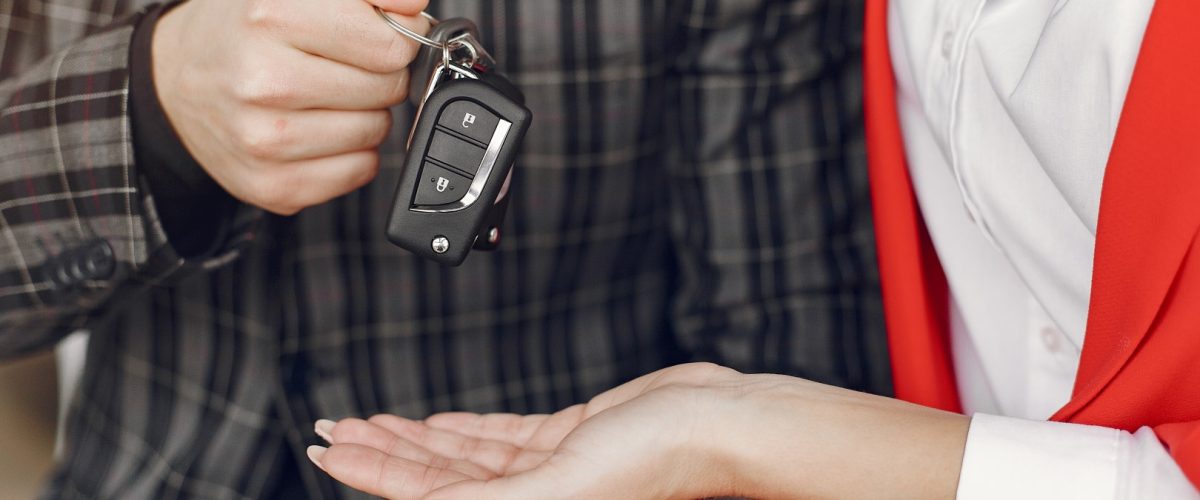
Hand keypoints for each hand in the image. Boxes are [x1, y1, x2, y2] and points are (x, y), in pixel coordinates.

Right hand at [152, 0, 429, 214]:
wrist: (174, 79)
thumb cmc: (242, 27)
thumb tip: (415, 3)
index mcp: (270, 16)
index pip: (389, 43)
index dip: (396, 35)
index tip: (378, 31)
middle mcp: (263, 81)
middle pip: (388, 87)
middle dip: (377, 72)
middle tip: (339, 63)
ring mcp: (265, 140)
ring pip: (376, 131)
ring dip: (365, 112)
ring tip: (323, 94)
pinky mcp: (272, 184)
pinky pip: (360, 172)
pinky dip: (351, 151)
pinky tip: (317, 127)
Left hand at [307, 363, 970, 498]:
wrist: (720, 423)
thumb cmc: (657, 462)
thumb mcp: (555, 487)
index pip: (427, 499)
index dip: (371, 473)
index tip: (330, 448)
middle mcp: (534, 498)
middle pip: (437, 476)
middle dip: (382, 452)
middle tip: (334, 428)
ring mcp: (553, 468)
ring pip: (466, 454)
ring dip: (416, 436)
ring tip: (370, 422)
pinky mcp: (575, 438)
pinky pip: (505, 436)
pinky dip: (466, 427)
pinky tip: (437, 422)